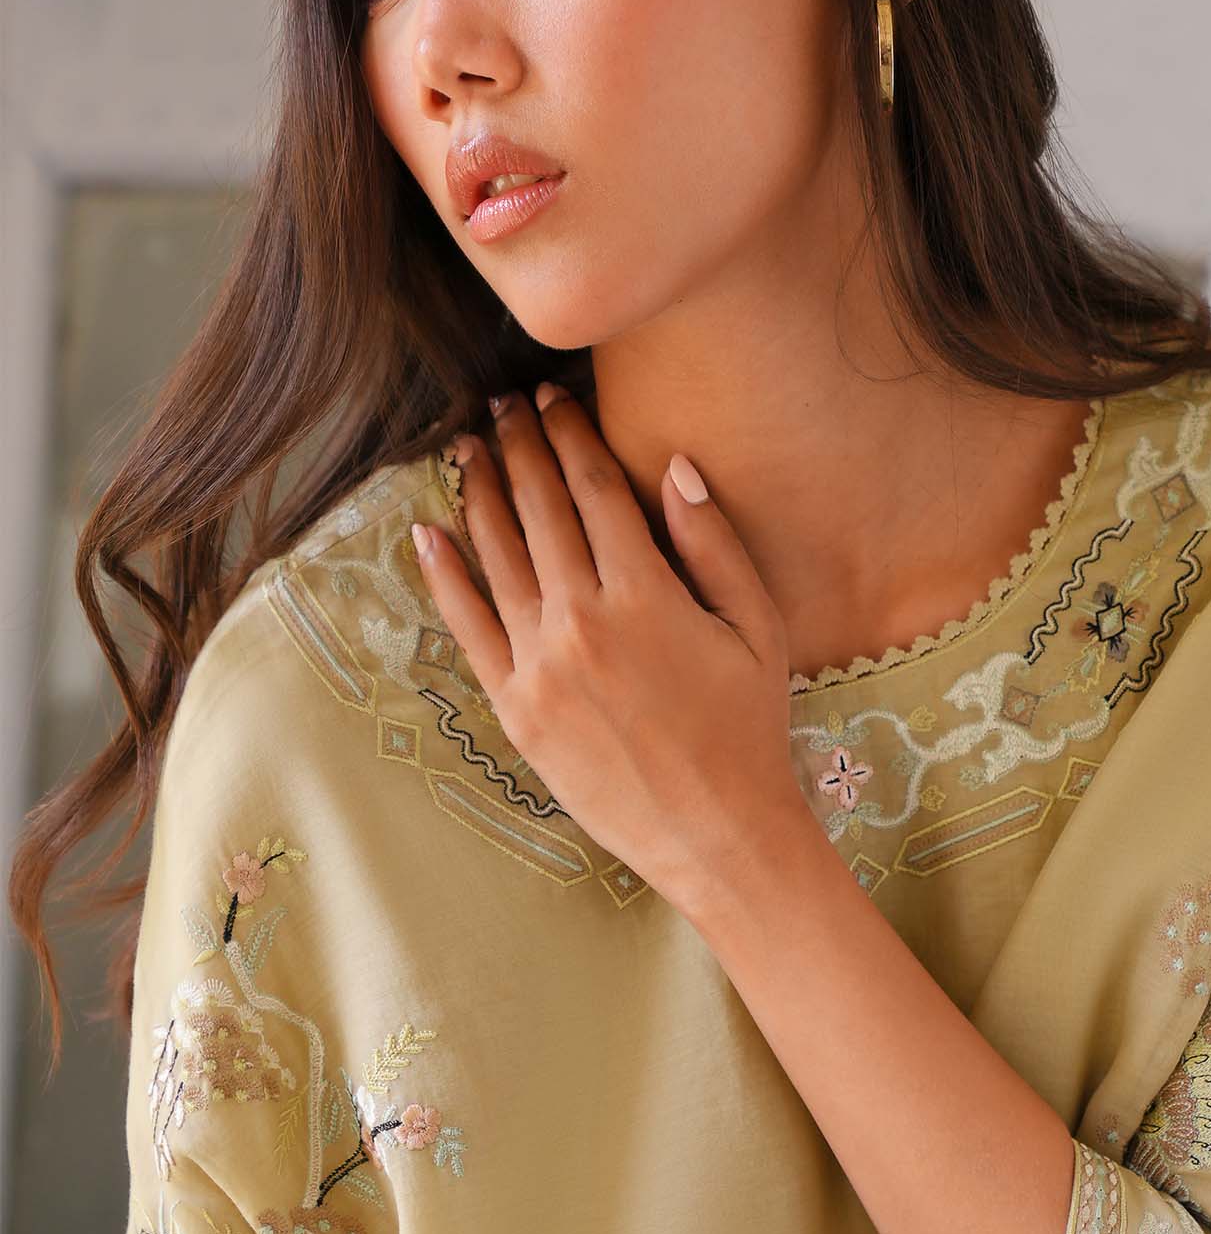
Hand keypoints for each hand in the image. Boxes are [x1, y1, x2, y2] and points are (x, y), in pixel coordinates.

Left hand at [412, 384, 803, 914]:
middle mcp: (582, 622)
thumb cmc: (748, 729)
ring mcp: (540, 667)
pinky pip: (468, 628)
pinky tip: (429, 533)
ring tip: (468, 449)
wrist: (717, 834)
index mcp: (645, 595)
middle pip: (539, 511)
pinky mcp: (514, 708)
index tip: (554, 399)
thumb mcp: (758, 629)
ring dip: (479, 494)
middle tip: (504, 405)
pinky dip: (444, 577)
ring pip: (496, 558)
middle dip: (520, 448)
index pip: (594, 490)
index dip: (570, 436)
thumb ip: (715, 544)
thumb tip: (674, 466)